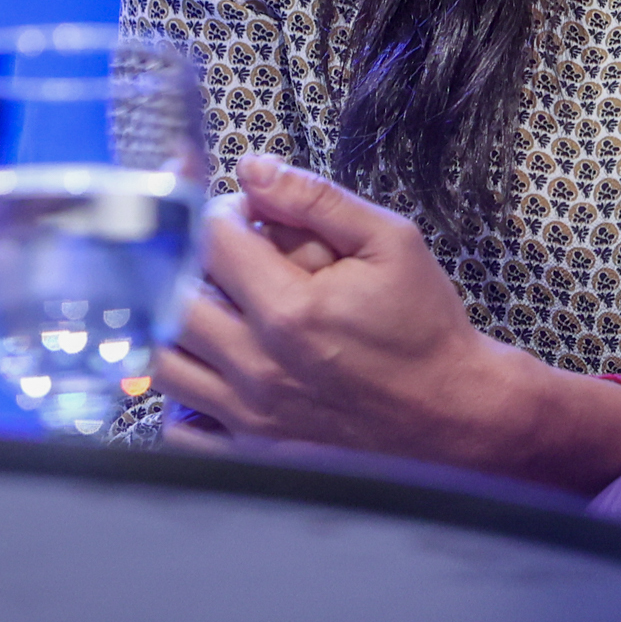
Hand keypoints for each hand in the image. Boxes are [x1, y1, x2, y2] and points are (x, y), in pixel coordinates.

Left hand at [154, 155, 620, 485]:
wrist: (456, 415)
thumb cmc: (426, 329)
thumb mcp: (391, 243)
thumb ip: (317, 200)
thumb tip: (253, 169)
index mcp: (291, 311)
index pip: (210, 240)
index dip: (221, 212)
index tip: (244, 215)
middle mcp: (259, 368)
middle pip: (172, 298)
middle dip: (193, 263)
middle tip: (228, 259)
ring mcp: (250, 417)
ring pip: (164, 360)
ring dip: (177, 323)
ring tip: (216, 309)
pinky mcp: (252, 453)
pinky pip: (177, 427)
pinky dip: (179, 395)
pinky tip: (211, 370)